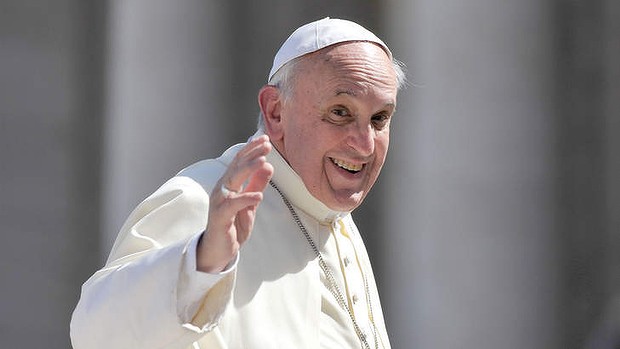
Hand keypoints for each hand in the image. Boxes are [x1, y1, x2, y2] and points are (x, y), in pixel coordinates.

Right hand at [197, 135, 273, 272]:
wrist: (220, 249)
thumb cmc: (233, 224)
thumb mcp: (250, 202)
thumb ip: (257, 184)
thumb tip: (268, 165)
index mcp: (228, 183)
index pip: (239, 161)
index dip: (251, 149)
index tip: (265, 139)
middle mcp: (222, 189)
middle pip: (236, 166)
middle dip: (251, 154)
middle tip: (266, 144)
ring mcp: (219, 202)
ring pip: (233, 180)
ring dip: (248, 169)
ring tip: (263, 160)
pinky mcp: (220, 216)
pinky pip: (233, 205)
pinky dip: (246, 198)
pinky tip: (259, 195)